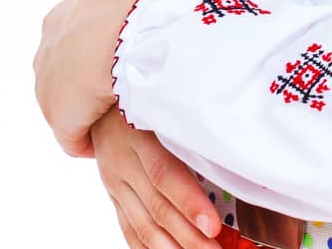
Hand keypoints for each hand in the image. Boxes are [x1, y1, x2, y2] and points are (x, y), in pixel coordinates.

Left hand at [34, 0, 153, 157]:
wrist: (125, 31)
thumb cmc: (133, 6)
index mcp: (57, 20)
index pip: (71, 46)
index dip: (95, 56)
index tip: (118, 63)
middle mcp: (44, 53)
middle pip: (64, 78)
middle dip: (88, 85)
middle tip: (119, 90)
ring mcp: (47, 88)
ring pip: (68, 108)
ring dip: (91, 113)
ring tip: (120, 115)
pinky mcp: (60, 118)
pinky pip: (74, 138)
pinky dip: (92, 140)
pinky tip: (115, 137)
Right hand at [90, 107, 223, 248]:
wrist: (100, 100)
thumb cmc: (147, 97)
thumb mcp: (164, 103)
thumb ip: (189, 127)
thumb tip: (232, 150)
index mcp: (138, 132)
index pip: (164, 174)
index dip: (188, 202)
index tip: (213, 226)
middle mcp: (122, 161)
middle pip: (156, 206)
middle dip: (188, 235)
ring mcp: (115, 182)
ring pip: (143, 225)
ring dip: (172, 248)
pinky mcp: (113, 196)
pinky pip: (129, 229)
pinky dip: (148, 248)